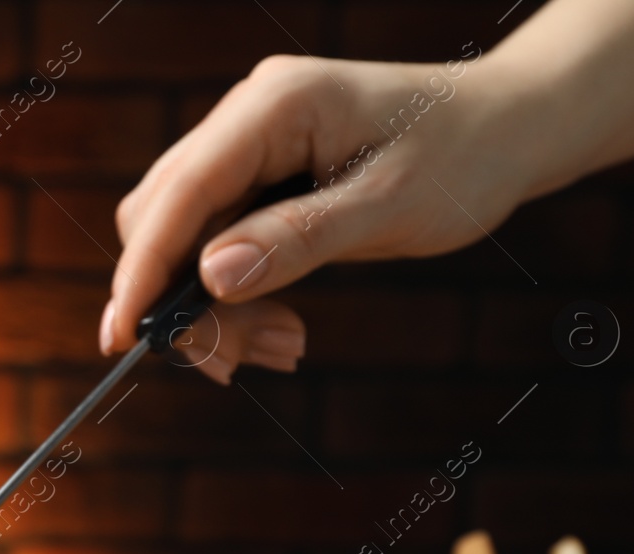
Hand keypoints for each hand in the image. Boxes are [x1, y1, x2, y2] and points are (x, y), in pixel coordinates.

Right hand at [101, 51, 540, 380]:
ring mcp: (252, 145)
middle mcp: (249, 118)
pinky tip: (282, 330)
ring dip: (216, 308)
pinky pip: (222, 241)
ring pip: (188, 238)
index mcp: (275, 107)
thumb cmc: (465, 157)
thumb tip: (210, 277)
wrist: (511, 128)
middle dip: (185, 301)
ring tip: (279, 351)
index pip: (180, 193)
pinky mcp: (263, 175)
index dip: (143, 270)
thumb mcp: (388, 208)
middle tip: (232, 367)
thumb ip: (297, 240)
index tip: (123, 338)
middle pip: (166, 218)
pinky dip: (240, 295)